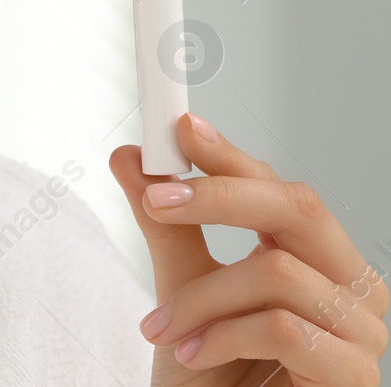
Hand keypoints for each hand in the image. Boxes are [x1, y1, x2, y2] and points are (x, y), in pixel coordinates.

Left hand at [110, 114, 388, 385]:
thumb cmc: (214, 376)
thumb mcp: (182, 293)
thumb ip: (166, 229)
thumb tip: (132, 159)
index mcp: (316, 260)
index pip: (280, 189)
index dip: (233, 156)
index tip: (180, 130)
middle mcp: (349, 288)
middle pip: (299, 208)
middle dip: (219, 196)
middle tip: (155, 201)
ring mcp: (360, 333)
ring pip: (276, 272)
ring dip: (202, 300)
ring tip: (162, 328)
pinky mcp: (354, 377)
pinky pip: (283, 329)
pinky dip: (224, 336)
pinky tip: (195, 354)